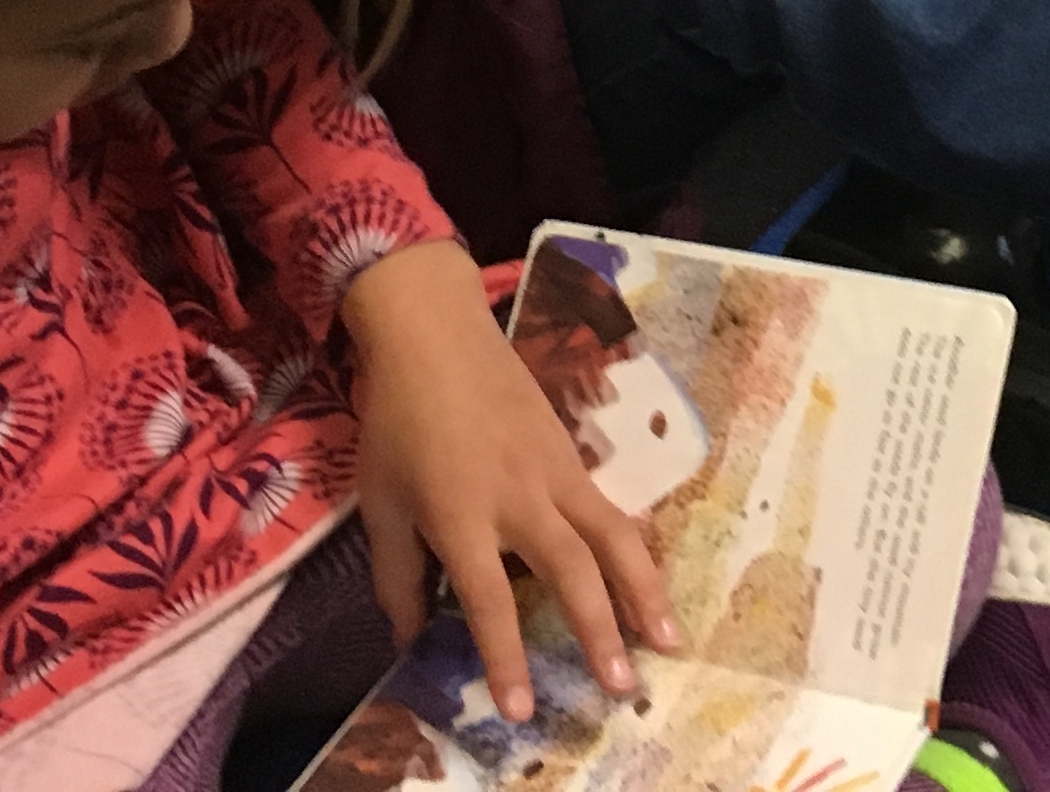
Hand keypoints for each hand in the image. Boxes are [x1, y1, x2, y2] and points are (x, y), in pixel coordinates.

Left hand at [344, 240, 677, 720]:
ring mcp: (556, 472)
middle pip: (573, 571)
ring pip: (613, 536)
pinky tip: (650, 581)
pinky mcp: (574, 454)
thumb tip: (411, 637)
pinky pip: (611, 509)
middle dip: (601, 631)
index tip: (522, 710)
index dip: (507, 658)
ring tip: (668, 639)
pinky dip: (635, 550)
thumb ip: (397, 576)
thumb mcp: (381, 504)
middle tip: (625, 685)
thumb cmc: (399, 423)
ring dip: (643, 590)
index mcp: (463, 515)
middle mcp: (520, 498)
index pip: (490, 602)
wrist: (437, 338)